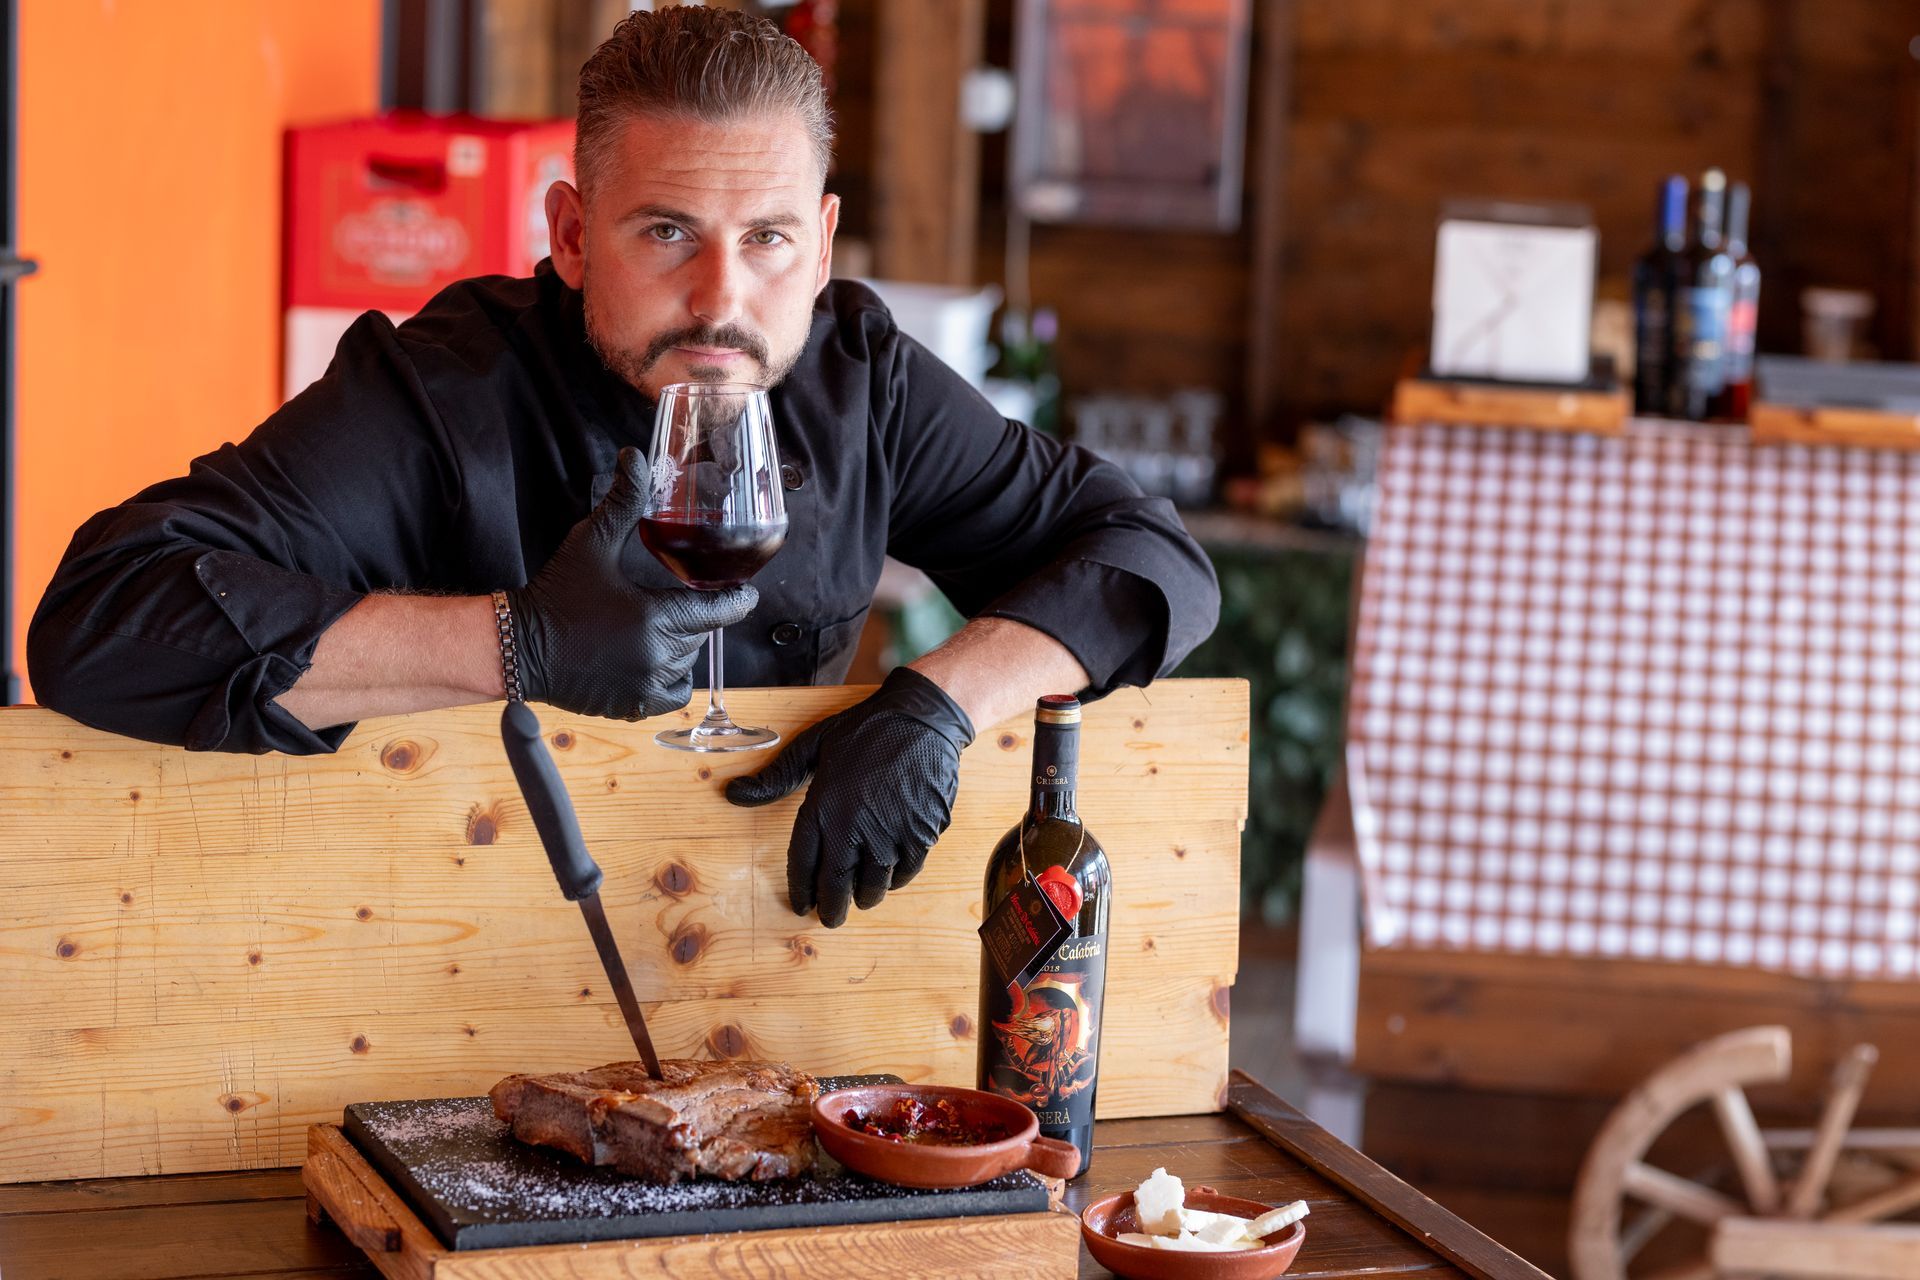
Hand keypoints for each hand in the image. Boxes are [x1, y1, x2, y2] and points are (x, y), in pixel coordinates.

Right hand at [507, 447, 755, 720]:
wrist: (518, 645)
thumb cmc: (556, 593)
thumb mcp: (591, 543)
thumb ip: (622, 502)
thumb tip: (635, 456)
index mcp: (655, 618)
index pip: (719, 612)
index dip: (736, 600)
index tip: (745, 593)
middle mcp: (656, 656)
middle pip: (700, 635)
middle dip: (693, 618)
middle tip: (677, 602)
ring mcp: (645, 685)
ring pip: (687, 663)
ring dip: (680, 647)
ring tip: (657, 627)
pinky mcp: (632, 706)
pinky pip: (671, 693)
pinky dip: (669, 677)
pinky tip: (652, 658)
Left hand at [725, 667, 975, 926]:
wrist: (922, 719)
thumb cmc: (865, 731)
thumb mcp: (813, 746)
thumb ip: (775, 777)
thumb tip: (733, 793)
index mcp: (822, 807)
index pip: (804, 865)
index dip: (801, 891)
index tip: (802, 905)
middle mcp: (855, 828)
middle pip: (838, 886)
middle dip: (831, 908)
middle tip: (829, 918)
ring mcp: (891, 835)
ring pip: (873, 886)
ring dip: (864, 896)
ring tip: (859, 897)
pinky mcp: (922, 835)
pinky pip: (905, 873)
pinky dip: (894, 880)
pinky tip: (889, 875)